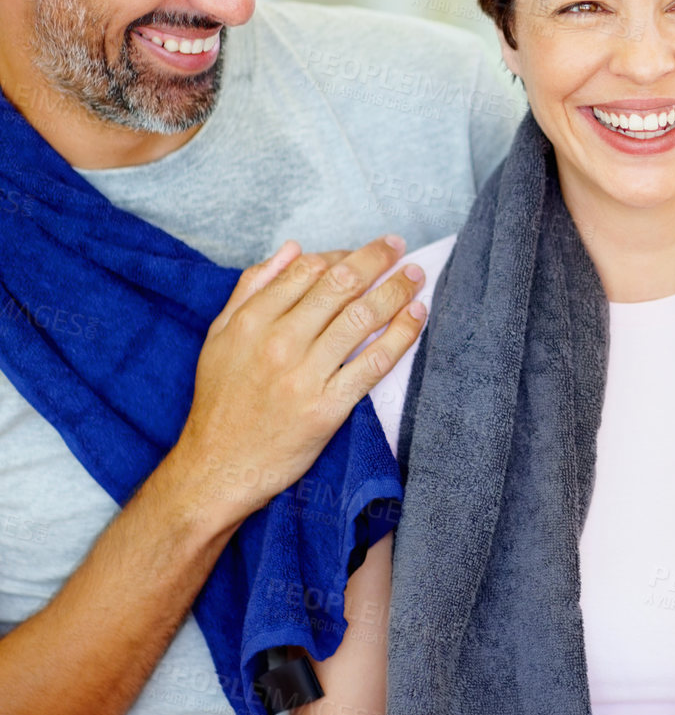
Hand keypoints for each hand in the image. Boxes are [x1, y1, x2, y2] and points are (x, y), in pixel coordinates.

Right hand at [163, 236, 426, 530]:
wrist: (217, 467)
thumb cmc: (221, 400)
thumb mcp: (219, 337)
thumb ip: (251, 288)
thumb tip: (292, 248)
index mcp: (251, 321)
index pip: (308, 270)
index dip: (342, 254)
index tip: (364, 252)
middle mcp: (279, 343)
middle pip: (339, 286)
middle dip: (376, 259)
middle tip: (399, 247)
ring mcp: (304, 375)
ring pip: (361, 318)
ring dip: (395, 290)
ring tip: (416, 275)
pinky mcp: (327, 407)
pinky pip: (373, 363)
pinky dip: (401, 335)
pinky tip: (417, 315)